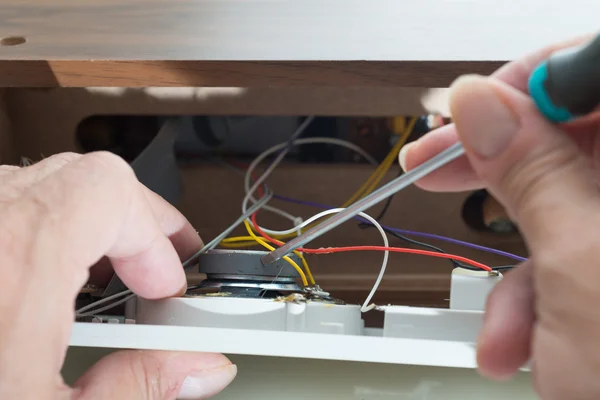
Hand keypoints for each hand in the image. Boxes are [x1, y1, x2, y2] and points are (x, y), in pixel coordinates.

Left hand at [0, 152, 235, 398]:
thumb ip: (134, 388)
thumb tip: (198, 366)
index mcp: (11, 267)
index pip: (108, 194)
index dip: (155, 234)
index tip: (167, 284)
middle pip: (87, 178)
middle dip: (139, 223)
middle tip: (161, 267)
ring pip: (48, 181)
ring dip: (95, 221)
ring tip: (114, 273)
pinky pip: (12, 199)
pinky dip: (50, 225)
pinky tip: (56, 278)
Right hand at [400, 35, 599, 398]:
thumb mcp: (581, 264)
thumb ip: (529, 171)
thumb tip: (477, 102)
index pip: (598, 76)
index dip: (531, 83)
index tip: (469, 109)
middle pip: (575, 139)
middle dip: (498, 169)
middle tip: (433, 165)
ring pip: (564, 212)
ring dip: (515, 272)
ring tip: (502, 328)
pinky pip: (570, 259)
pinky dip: (535, 302)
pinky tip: (520, 346)